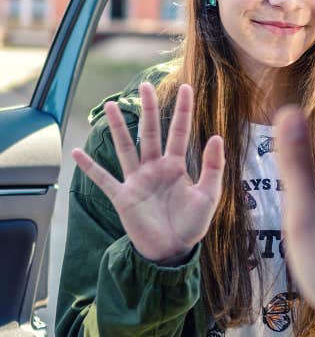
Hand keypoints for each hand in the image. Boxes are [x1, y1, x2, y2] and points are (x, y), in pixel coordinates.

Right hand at [71, 82, 224, 265]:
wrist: (173, 250)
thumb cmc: (192, 224)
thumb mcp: (209, 195)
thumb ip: (213, 167)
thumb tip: (216, 136)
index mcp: (176, 167)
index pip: (180, 132)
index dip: (183, 111)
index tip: (186, 87)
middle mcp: (155, 168)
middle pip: (150, 132)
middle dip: (148, 110)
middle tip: (145, 86)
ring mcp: (137, 180)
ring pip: (125, 148)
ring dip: (117, 128)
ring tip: (108, 105)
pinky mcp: (123, 196)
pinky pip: (103, 179)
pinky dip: (90, 167)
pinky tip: (76, 152)